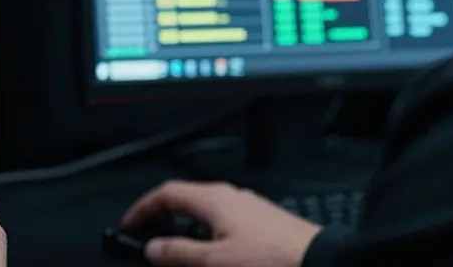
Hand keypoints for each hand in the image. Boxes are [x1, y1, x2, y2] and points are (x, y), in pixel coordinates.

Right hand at [121, 180, 320, 266]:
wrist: (324, 264)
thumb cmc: (274, 261)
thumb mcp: (217, 262)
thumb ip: (180, 253)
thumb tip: (153, 248)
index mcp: (215, 200)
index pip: (167, 193)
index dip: (143, 208)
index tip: (129, 225)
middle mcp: (231, 197)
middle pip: (185, 199)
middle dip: (162, 216)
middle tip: (146, 235)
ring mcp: (249, 209)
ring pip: (205, 211)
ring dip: (184, 226)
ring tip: (175, 249)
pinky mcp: (264, 224)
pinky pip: (223, 222)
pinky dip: (205, 233)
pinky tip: (210, 254)